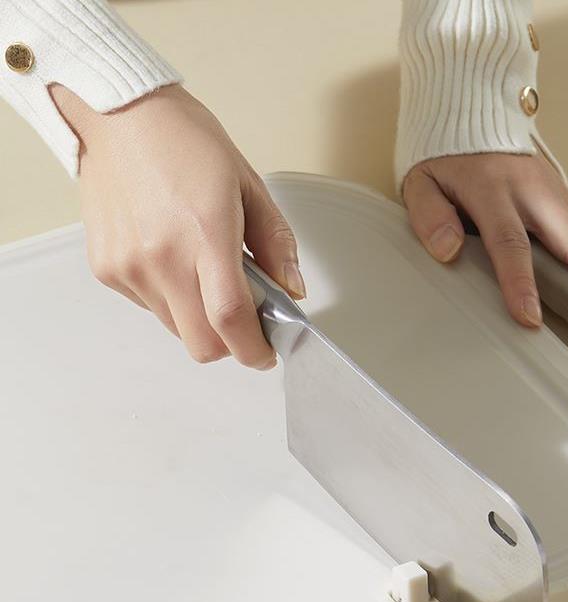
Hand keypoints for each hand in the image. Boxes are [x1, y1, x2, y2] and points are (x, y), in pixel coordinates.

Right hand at [51, 83, 302, 367]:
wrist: (116, 114)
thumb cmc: (182, 139)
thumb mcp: (246, 183)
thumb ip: (275, 243)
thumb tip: (292, 289)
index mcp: (206, 232)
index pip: (230, 320)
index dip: (254, 350)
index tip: (265, 353)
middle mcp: (163, 257)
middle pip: (202, 344)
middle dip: (227, 342)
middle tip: (237, 314)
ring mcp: (130, 267)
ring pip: (175, 328)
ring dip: (196, 316)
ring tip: (196, 265)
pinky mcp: (107, 269)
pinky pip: (147, 306)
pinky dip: (166, 296)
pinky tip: (165, 252)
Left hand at [403, 152, 567, 327]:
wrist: (473, 108)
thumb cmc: (446, 154)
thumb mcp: (421, 179)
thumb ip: (429, 215)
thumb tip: (447, 251)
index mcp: (493, 187)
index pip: (508, 241)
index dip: (519, 281)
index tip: (529, 317)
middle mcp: (533, 192)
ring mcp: (553, 196)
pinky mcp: (561, 203)